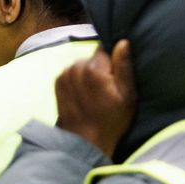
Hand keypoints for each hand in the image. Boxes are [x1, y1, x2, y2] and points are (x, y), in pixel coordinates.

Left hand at [55, 40, 136, 159]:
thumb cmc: (111, 120)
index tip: (115, 76)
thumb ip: (124, 66)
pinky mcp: (57, 82)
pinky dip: (78, 80)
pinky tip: (83, 95)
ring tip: (94, 94)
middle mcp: (75, 66)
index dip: (112, 61)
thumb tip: (123, 42)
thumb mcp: (127, 95)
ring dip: (88, 74)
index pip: (105, 48)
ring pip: (82, 65)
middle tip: (106, 89)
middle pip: (92, 57)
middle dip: (100, 68)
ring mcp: (64, 74)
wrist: (85, 141)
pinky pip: (72, 73)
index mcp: (93, 68)